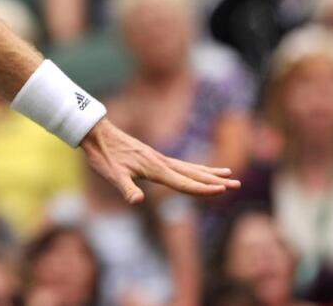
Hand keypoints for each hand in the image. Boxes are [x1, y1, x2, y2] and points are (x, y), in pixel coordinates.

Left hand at [80, 119, 239, 203]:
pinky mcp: (152, 156)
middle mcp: (160, 161)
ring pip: (189, 166)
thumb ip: (126, 189)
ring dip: (209, 172)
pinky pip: (180, 163)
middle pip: (193, 173)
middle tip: (237, 185)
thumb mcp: (111, 175)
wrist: (95, 132)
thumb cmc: (103, 155)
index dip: (202, 189)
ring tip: (229, 173)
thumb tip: (138, 201)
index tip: (222, 191)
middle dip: (215, 180)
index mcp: (154, 168)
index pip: (184, 182)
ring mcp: (158, 157)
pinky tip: (198, 169)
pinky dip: (194, 167)